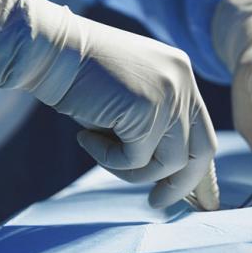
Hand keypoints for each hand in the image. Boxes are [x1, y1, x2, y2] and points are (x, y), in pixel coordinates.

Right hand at [0, 0, 218, 209]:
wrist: (48, 49)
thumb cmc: (79, 79)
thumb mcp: (131, 100)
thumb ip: (156, 126)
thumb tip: (171, 173)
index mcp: (182, 76)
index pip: (203, 132)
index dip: (198, 170)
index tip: (193, 198)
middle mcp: (184, 83)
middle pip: (201, 151)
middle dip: (181, 185)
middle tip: (157, 203)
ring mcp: (170, 94)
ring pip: (168, 163)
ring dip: (130, 170)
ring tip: (98, 148)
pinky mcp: (147, 109)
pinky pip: (135, 159)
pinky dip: (107, 158)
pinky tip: (85, 136)